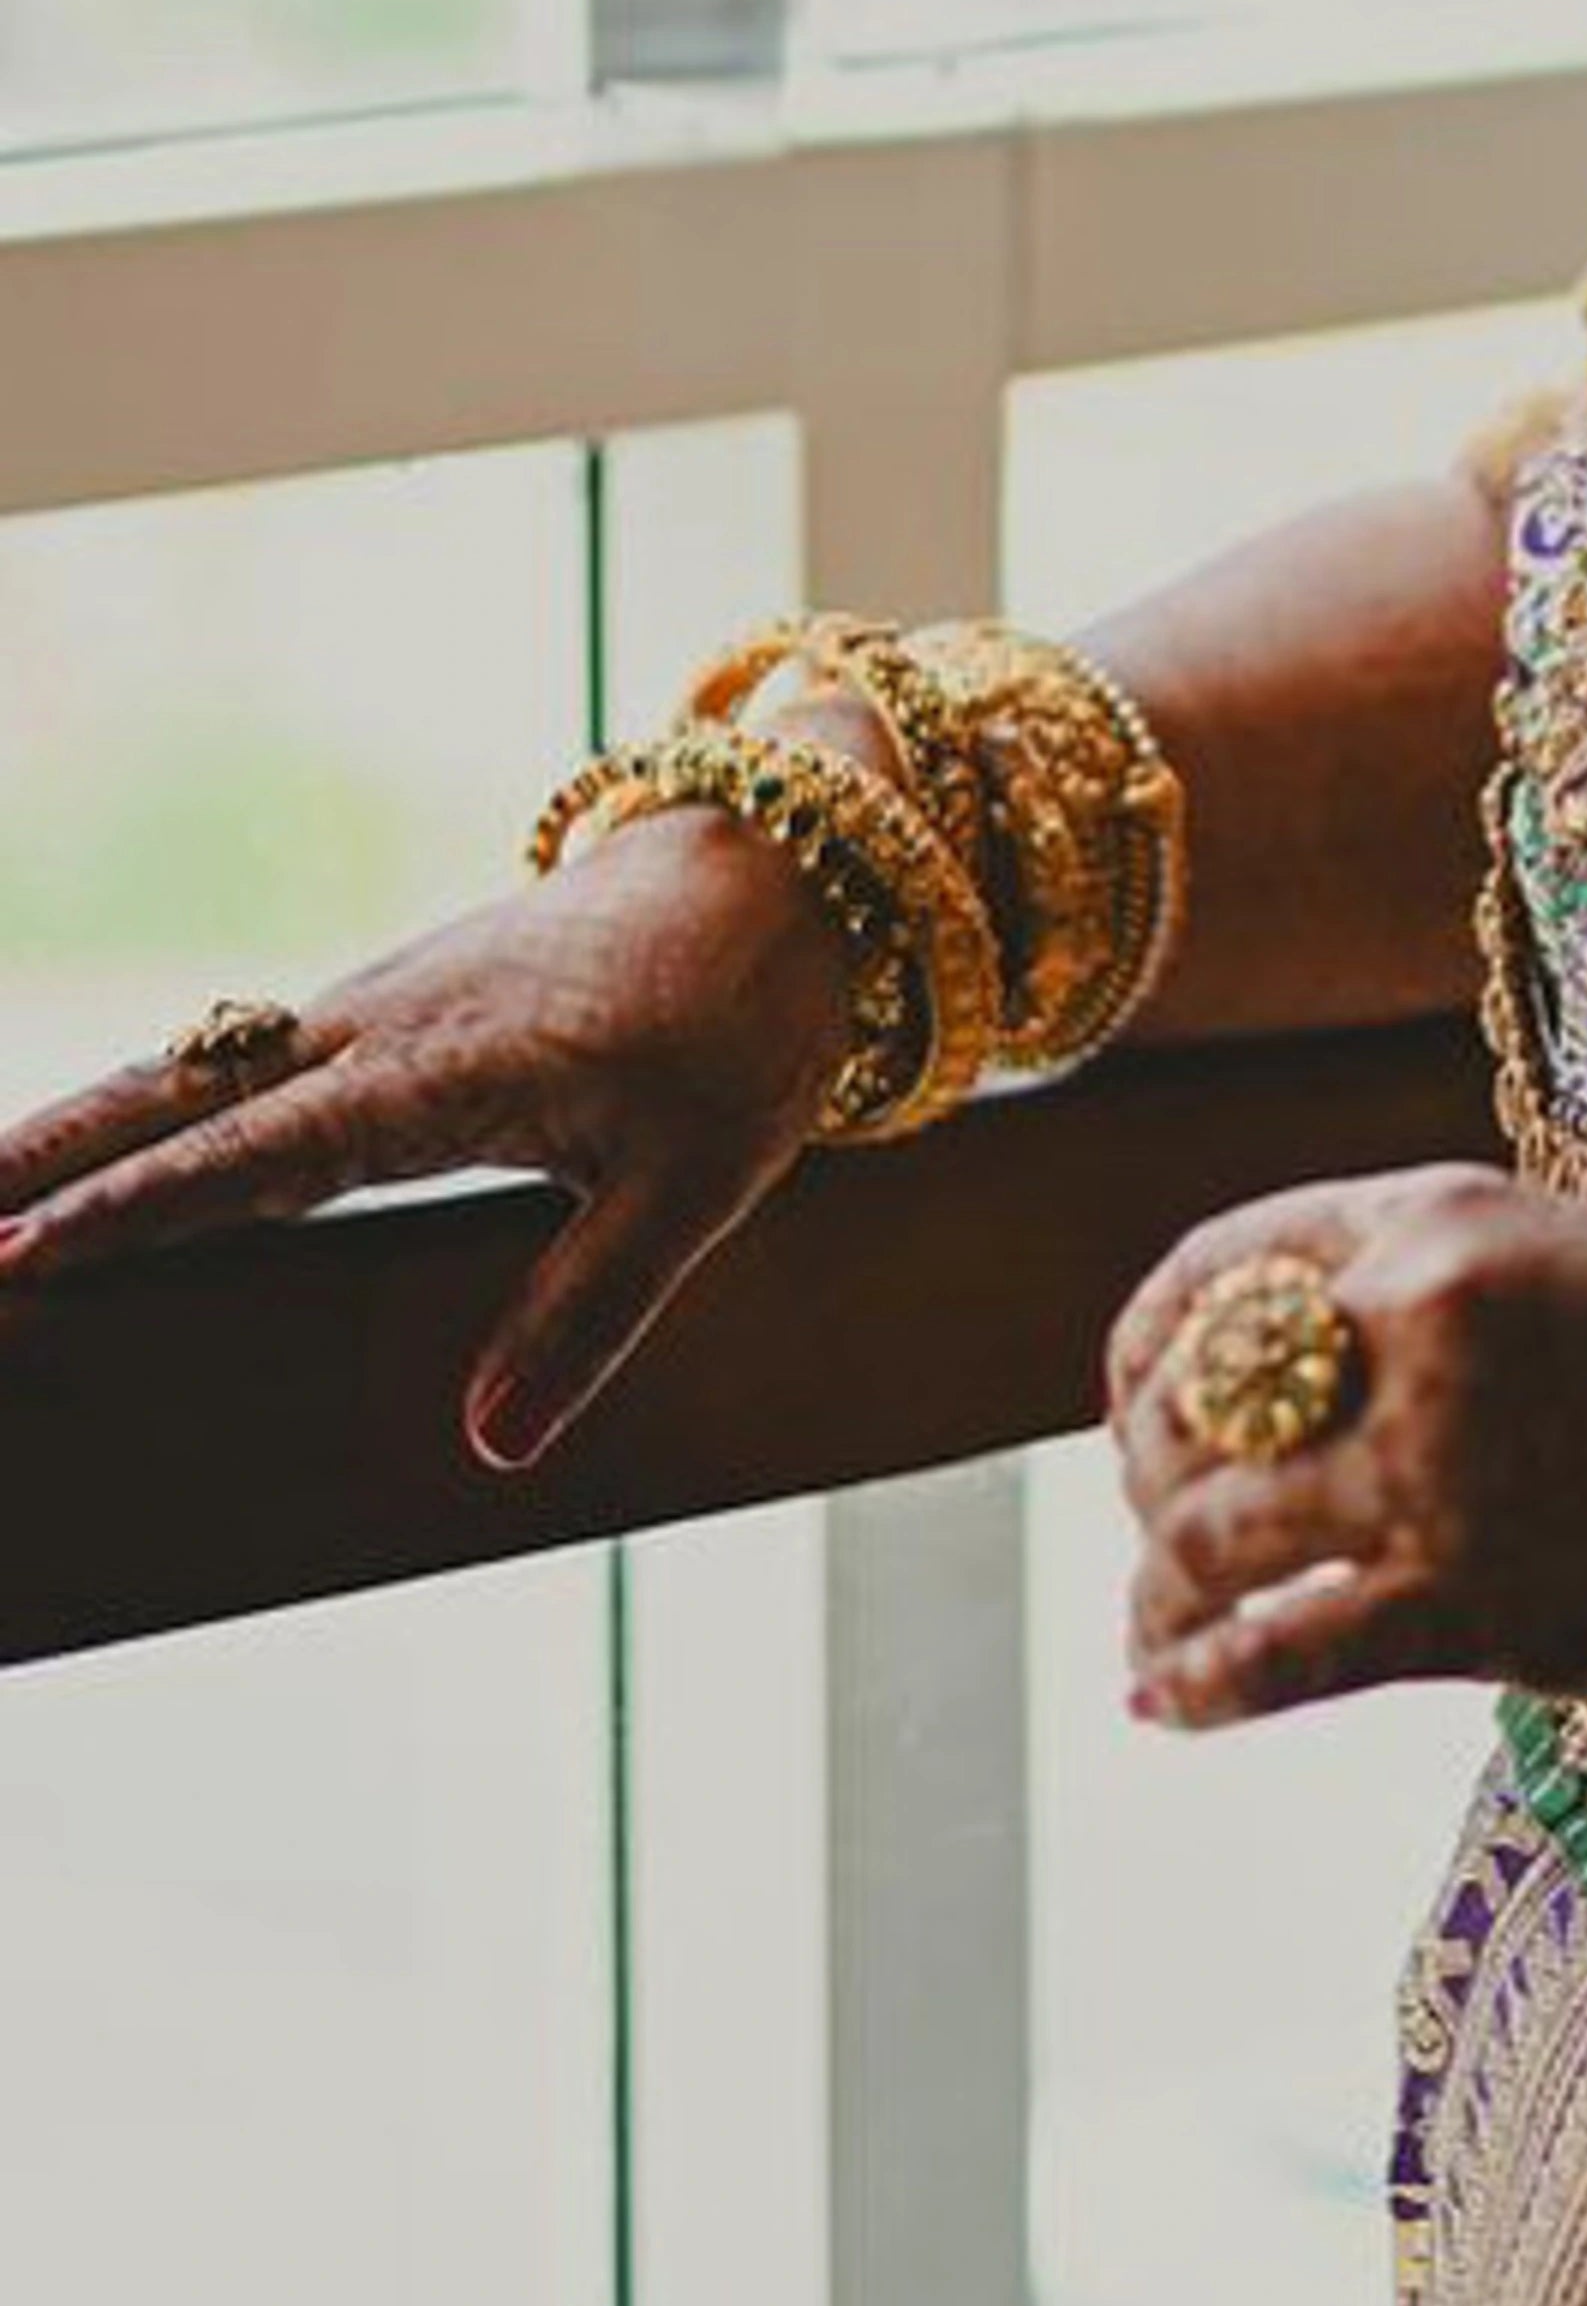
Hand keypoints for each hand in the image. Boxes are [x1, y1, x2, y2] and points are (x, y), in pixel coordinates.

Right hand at [0, 797, 872, 1466]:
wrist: (789, 860)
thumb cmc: (748, 1018)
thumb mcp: (700, 1180)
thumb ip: (593, 1310)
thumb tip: (490, 1446)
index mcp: (438, 1072)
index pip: (246, 1160)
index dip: (124, 1216)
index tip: (3, 1258)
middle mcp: (379, 1028)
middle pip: (176, 1099)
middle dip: (42, 1160)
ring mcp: (380, 1003)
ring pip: (199, 1070)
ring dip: (83, 1128)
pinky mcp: (399, 1000)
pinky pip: (250, 1058)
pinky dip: (161, 1105)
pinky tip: (115, 1158)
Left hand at [1101, 1165, 1586, 1730]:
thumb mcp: (1550, 1256)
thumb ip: (1404, 1285)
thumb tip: (1235, 1373)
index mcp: (1441, 1215)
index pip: (1215, 1268)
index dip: (1146, 1350)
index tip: (1140, 1407)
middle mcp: (1419, 1320)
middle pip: (1188, 1409)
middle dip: (1147, 1481)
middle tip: (1162, 1531)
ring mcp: (1436, 1465)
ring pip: (1203, 1536)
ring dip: (1159, 1594)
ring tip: (1157, 1631)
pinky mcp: (1459, 1599)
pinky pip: (1268, 1656)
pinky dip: (1193, 1689)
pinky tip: (1164, 1703)